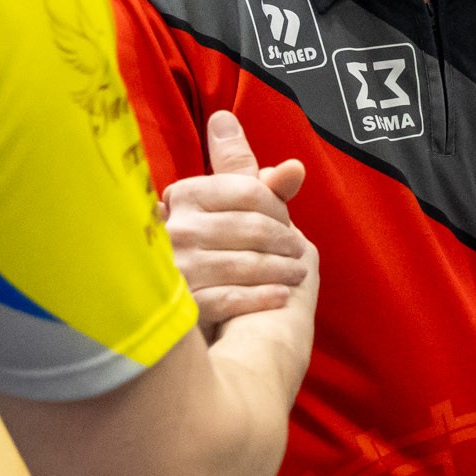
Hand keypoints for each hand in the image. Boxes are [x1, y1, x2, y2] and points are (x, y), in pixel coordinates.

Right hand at [162, 109, 315, 331]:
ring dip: (282, 269)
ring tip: (297, 273)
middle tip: (299, 250)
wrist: (178, 307)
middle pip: (252, 227)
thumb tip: (296, 168)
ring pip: (246, 263)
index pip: (249, 191)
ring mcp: (178, 267)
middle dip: (284, 240)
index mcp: (185, 195)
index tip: (288, 221)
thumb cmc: (217, 243)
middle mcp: (176, 228)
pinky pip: (232, 298)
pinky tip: (282, 295)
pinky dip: (263, 296)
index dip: (278, 207)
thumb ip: (266, 186)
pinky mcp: (184, 303)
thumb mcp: (234, 209)